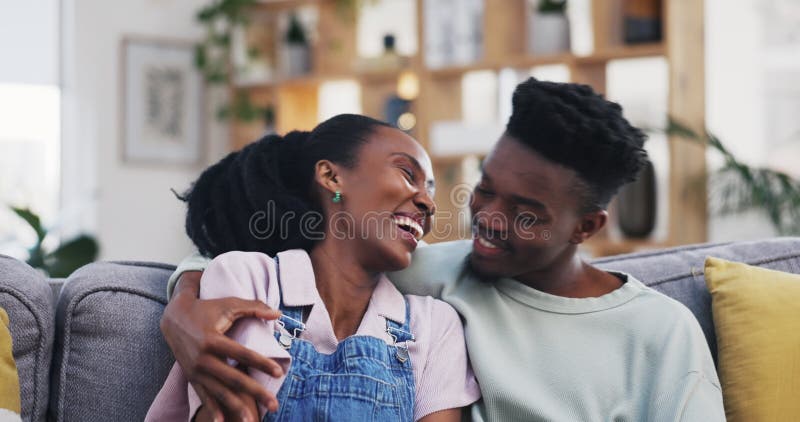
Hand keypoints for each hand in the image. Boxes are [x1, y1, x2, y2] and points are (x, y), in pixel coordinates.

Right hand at [160, 271, 282, 420]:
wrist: (173, 318)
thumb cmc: (206, 308)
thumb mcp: (228, 305)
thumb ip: (253, 307)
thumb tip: (278, 314)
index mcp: (212, 340)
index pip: (242, 354)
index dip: (261, 363)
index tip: (279, 372)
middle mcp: (202, 358)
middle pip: (233, 379)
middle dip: (255, 392)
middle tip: (274, 404)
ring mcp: (195, 370)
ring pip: (219, 392)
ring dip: (236, 407)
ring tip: (251, 420)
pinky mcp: (191, 377)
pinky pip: (204, 395)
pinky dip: (212, 409)